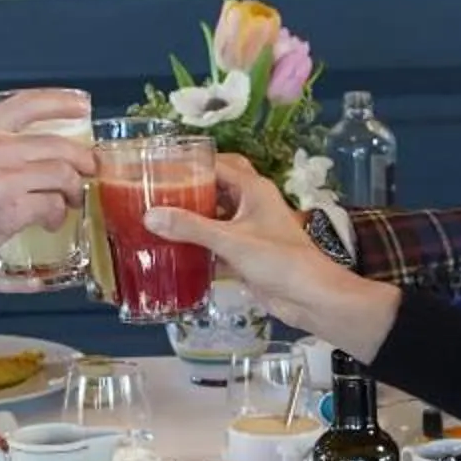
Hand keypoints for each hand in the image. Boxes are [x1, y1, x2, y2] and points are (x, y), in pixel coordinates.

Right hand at [0, 90, 95, 272]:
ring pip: (61, 174)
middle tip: (88, 168)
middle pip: (57, 144)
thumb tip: (17, 149)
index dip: (60, 102)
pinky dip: (57, 214)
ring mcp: (4, 179)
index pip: (27, 104)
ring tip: (70, 199)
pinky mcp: (12, 210)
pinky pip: (51, 205)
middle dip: (81, 158)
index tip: (81, 106)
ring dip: (73, 189)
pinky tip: (51, 221)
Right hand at [148, 153, 399, 356]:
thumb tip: (150, 215)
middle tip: (156, 192)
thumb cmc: (278, 260)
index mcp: (253, 188)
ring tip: (158, 217)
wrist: (310, 297)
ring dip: (192, 217)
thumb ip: (191, 227)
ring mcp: (249, 228)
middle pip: (216, 186)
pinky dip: (199, 242)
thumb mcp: (231, 240)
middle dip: (189, 188)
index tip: (158, 168)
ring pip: (216, 214)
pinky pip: (217, 240)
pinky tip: (174, 248)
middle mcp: (251, 203)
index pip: (216, 164)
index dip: (188, 163)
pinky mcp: (246, 252)